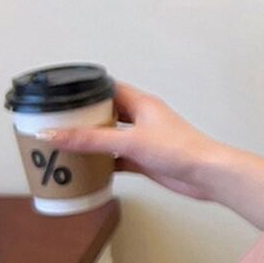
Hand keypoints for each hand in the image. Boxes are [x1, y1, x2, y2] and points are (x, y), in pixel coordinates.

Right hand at [37, 81, 232, 199]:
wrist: (206, 174)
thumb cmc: (182, 150)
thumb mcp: (131, 141)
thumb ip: (92, 139)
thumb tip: (57, 134)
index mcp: (142, 103)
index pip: (109, 88)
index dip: (87, 90)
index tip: (63, 96)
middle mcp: (143, 119)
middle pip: (108, 113)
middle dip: (85, 118)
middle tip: (59, 124)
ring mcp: (144, 139)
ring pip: (112, 136)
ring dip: (93, 142)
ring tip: (68, 146)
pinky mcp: (145, 159)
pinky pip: (118, 157)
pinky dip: (104, 162)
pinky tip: (89, 169)